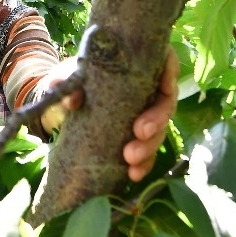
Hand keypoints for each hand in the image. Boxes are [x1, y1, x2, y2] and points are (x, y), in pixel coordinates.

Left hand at [39, 46, 178, 181]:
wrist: (66, 100)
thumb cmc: (74, 77)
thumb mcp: (69, 75)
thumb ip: (66, 81)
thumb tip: (72, 100)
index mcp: (138, 64)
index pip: (165, 62)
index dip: (170, 75)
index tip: (165, 89)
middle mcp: (148, 88)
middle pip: (165, 101)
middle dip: (157, 120)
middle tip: (139, 132)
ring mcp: (146, 114)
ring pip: (159, 130)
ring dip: (149, 147)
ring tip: (130, 158)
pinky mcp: (139, 137)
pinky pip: (148, 152)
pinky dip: (143, 164)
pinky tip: (133, 174)